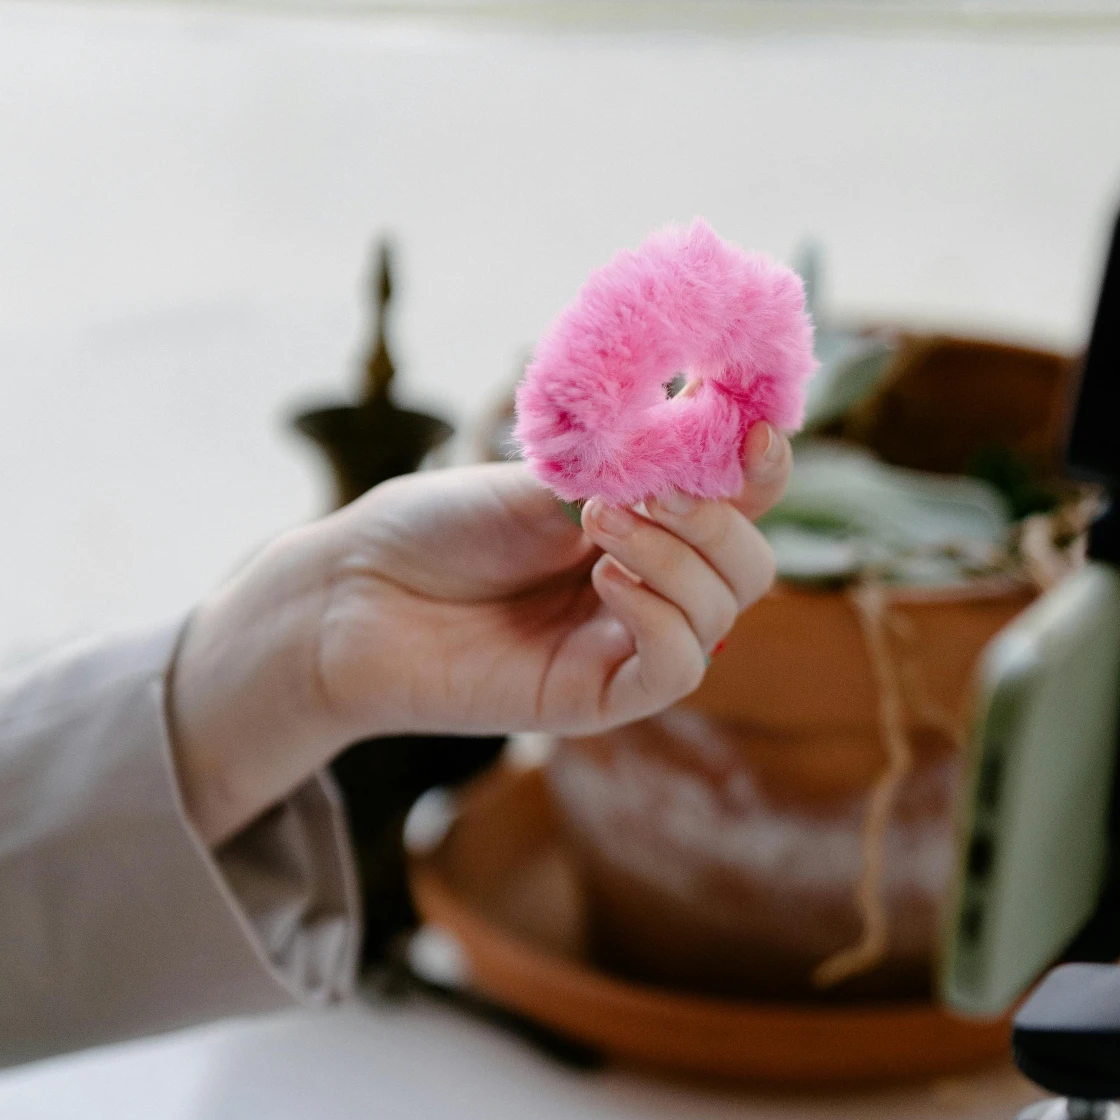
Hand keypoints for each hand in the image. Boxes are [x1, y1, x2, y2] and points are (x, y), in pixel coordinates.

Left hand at [170, 423, 789, 847]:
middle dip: (719, 521)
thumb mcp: (541, 476)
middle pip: (749, 567)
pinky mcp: (598, 699)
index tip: (757, 430)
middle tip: (655, 490)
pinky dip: (661, 618)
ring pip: (720, 614)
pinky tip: (606, 582)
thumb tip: (701, 420)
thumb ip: (626, 466)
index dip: (762, 470)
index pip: (739, 504)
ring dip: (675, 557)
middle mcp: (649, 587)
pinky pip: (677, 668)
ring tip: (597, 527)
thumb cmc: (438, 528)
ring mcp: (626, 646)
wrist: (357, 593)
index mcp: (645, 524)